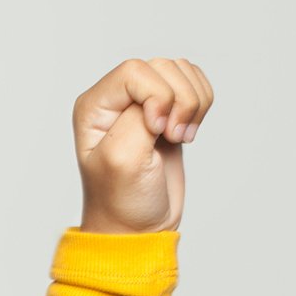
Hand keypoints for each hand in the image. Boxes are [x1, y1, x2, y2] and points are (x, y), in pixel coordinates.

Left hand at [73, 57, 212, 233]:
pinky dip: (201, 104)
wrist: (139, 228)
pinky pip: (194, 83)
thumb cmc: (122, 201)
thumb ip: (139, 118)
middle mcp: (117, 99)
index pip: (135, 71)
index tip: (157, 132)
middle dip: (179, 101)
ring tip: (180, 136)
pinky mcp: (168, 110)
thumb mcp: (123, 160)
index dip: (156, 96)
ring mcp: (144, 102)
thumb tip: (162, 100)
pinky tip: (188, 132)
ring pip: (181, 71)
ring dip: (193, 103)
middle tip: (172, 137)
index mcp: (94, 106)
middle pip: (163, 67)